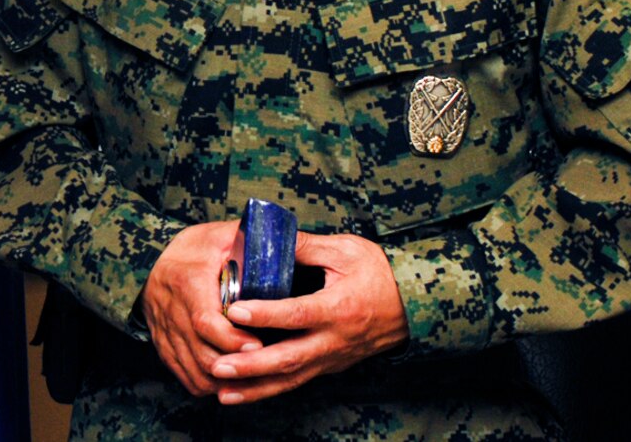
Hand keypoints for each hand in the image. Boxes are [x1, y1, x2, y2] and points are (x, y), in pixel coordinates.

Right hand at [140, 221, 260, 395]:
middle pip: (202, 353)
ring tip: (251, 375)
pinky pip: (184, 376)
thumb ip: (251, 243)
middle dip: (235, 365)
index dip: (233, 339)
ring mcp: (164, 330)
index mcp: (187, 281)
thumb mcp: (222, 236)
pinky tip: (229, 380)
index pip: (206, 321)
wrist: (154, 257)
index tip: (259, 343)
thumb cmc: (197, 247)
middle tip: (262, 363)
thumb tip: (286, 246)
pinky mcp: (163, 345)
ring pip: (194, 370)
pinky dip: (208, 384)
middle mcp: (171, 309)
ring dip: (224, 380)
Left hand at [211, 230, 408, 405]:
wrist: (413, 306)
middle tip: (218, 366)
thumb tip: (268, 237)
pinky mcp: (328, 365)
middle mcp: (334, 340)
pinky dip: (268, 389)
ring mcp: (332, 357)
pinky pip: (296, 381)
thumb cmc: (378, 274)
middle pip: (290, 358)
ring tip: (221, 391)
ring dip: (255, 387)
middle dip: (251, 365)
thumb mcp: (347, 250)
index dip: (266, 314)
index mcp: (339, 308)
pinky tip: (240, 393)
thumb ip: (307, 246)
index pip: (298, 314)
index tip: (235, 312)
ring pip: (291, 378)